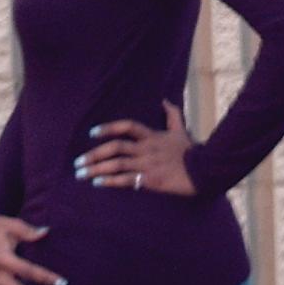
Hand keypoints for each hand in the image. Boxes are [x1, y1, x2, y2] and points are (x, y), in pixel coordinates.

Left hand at [75, 101, 197, 197]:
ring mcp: (147, 164)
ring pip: (116, 164)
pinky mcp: (150, 180)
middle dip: (94, 154)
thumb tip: (164, 100)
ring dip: (97, 169)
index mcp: (152, 136)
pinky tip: (97, 184)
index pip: (127, 126)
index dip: (108, 128)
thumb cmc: (191, 152)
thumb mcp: (181, 130)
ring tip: (82, 174)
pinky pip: (126, 180)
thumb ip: (172, 115)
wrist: (204, 172)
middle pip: (115, 147)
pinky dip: (110, 181)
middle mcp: (146, 149)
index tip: (92, 133)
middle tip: (78, 162)